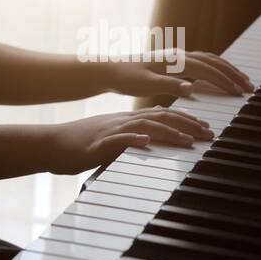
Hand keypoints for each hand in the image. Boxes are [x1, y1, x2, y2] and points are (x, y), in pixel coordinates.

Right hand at [44, 106, 213, 174]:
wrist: (52, 144)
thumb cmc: (82, 145)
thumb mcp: (113, 139)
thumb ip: (133, 138)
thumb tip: (153, 139)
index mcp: (128, 120)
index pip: (163, 114)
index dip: (186, 119)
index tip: (207, 128)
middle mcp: (123, 122)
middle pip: (160, 118)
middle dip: (187, 125)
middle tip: (208, 134)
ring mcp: (111, 131)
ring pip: (144, 127)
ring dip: (168, 133)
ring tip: (187, 141)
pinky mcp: (97, 145)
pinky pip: (117, 140)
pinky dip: (133, 140)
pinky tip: (146, 143)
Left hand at [102, 50, 255, 97]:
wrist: (111, 70)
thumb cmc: (126, 78)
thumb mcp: (146, 85)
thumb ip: (169, 86)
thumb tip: (191, 89)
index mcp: (175, 61)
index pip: (207, 70)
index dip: (225, 81)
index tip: (240, 92)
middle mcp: (179, 56)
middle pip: (214, 62)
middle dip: (233, 74)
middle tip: (250, 87)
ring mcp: (177, 58)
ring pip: (209, 60)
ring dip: (227, 70)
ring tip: (241, 81)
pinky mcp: (173, 63)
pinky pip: (201, 63)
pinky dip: (215, 69)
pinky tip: (218, 78)